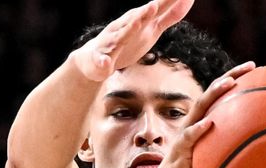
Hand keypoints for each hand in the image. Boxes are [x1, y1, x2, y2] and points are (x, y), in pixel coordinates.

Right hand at [72, 0, 193, 81]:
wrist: (95, 58)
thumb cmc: (127, 41)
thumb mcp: (152, 29)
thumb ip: (169, 16)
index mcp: (138, 22)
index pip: (154, 11)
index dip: (165, 3)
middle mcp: (124, 28)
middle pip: (136, 20)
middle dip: (144, 13)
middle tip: (154, 5)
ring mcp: (111, 43)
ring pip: (119, 36)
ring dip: (127, 30)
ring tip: (136, 24)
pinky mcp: (101, 59)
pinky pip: (102, 61)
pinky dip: (103, 61)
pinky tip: (105, 64)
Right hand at [145, 61, 255, 167]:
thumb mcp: (214, 156)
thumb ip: (229, 148)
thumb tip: (259, 149)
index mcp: (203, 121)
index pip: (219, 95)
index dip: (235, 78)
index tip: (254, 67)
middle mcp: (194, 121)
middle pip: (211, 93)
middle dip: (230, 76)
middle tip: (249, 66)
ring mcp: (186, 133)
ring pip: (200, 107)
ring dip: (214, 93)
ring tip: (230, 83)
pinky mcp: (180, 149)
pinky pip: (189, 137)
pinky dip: (198, 129)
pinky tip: (209, 123)